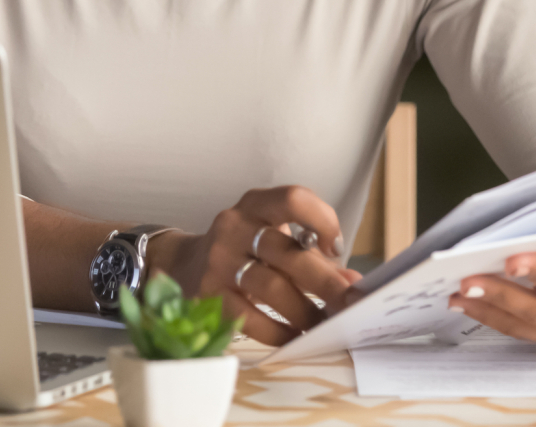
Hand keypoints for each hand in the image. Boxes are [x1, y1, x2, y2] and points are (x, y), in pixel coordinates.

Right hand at [148, 186, 362, 345]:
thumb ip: (312, 256)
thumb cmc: (243, 250)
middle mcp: (234, 226)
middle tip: (349, 303)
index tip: (336, 248)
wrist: (183, 264)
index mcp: (255, 205)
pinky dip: (278, 331)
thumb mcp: (273, 239)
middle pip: (287, 251)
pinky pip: (249, 317)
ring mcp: (218, 260)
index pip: (293, 199)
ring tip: (323, 325)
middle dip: (325, 281)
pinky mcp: (209, 294)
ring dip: (304, 311)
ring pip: (271, 287)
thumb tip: (353, 283)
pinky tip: (294, 336)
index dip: (322, 220)